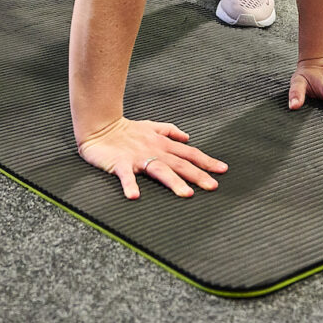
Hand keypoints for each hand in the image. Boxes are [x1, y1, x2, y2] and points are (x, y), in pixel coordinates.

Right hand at [77, 117, 227, 199]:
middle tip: (213, 186)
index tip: (222, 170)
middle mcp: (154, 150)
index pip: (189, 153)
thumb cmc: (125, 130)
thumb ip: (169, 131)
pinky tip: (134, 196)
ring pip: (160, 169)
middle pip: (180, 164)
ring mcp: (138, 158)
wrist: (99, 126)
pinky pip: (126, 176)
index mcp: (162, 144)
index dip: (206, 161)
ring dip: (173, 181)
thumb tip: (187, 137)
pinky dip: (130, 185)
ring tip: (186, 194)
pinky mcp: (120, 163)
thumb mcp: (151, 126)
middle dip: (197, 175)